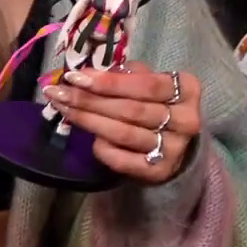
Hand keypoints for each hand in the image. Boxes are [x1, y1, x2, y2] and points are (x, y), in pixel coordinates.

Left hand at [44, 63, 201, 182]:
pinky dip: (101, 146)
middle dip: (90, 100)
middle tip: (59, 92)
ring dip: (88, 120)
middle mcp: (186, 120)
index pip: (145, 84)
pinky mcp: (159, 172)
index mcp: (187, 89)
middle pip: (130, 109)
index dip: (109, 82)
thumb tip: (86, 74)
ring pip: (123, 133)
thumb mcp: (149, 82)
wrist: (176, 146)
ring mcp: (174, 149)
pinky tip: (89, 137)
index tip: (76, 76)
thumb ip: (124, 75)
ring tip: (62, 108)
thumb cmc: (157, 105)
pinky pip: (121, 159)